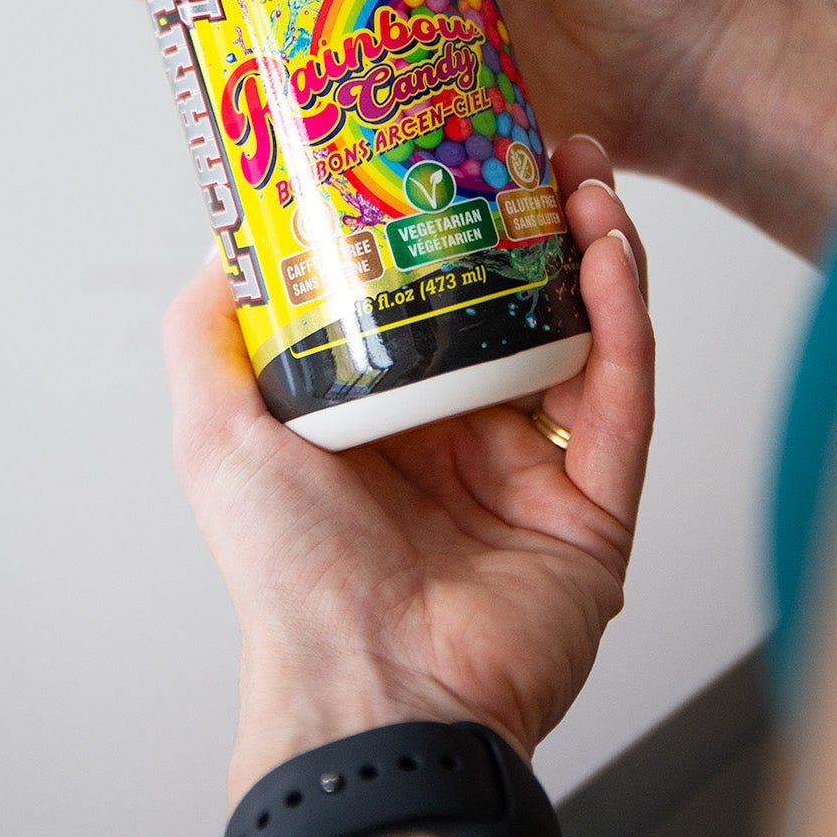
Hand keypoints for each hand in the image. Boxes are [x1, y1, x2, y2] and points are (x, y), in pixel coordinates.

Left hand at [159, 136, 651, 801]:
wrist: (372, 687)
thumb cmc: (291, 575)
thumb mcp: (216, 432)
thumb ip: (210, 336)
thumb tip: (220, 244)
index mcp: (388, 417)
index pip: (437, 293)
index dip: (458, 218)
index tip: (466, 148)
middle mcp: (465, 436)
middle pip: (522, 301)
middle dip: (540, 220)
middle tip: (550, 149)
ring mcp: (535, 470)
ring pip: (585, 337)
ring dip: (594, 254)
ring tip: (587, 184)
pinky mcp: (596, 507)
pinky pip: (621, 398)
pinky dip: (626, 323)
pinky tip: (611, 257)